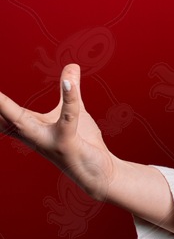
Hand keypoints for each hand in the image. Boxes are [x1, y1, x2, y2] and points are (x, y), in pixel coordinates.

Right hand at [0, 64, 117, 200]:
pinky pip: (67, 118)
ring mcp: (47, 141)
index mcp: (27, 127)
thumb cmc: (81, 142)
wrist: (99, 173)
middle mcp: (31, 136)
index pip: (1, 113)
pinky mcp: (67, 144)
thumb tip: (71, 65)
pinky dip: (69, 98)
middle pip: (2, 119)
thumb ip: (69, 89)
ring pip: (22, 123)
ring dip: (5, 109)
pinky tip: (69, 81)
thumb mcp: (72, 111)